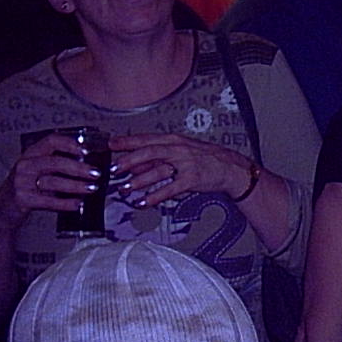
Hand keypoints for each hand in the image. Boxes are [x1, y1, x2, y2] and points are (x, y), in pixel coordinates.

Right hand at [0, 130, 101, 228]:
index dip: (71, 144)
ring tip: (92, 188)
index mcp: (32, 153)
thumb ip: (60, 165)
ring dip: (76, 185)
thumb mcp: (41, 170)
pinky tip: (77, 204)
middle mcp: (25, 165)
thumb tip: (91, 165)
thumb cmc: (29, 186)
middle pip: (55, 162)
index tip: (88, 151)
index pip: (52, 141)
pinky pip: (48, 201)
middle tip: (96, 173)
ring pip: (53, 182)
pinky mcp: (22, 198)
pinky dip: (65, 203)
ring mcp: (22, 182)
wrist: (5, 206)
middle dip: (79, 168)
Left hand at [110, 132, 253, 208]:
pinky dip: (155, 196)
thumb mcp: (181, 151)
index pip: (146, 139)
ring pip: (158, 171)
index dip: (127, 142)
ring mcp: (186, 164)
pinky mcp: (192, 179)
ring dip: (139, 181)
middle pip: (149, 152)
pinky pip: (170, 189)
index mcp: (174, 140)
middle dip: (129, 161)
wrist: (230, 167)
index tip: (110, 145)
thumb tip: (133, 163)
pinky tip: (144, 202)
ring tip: (125, 189)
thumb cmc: (204, 159)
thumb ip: (157, 157)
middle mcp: (179, 150)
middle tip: (114, 169)